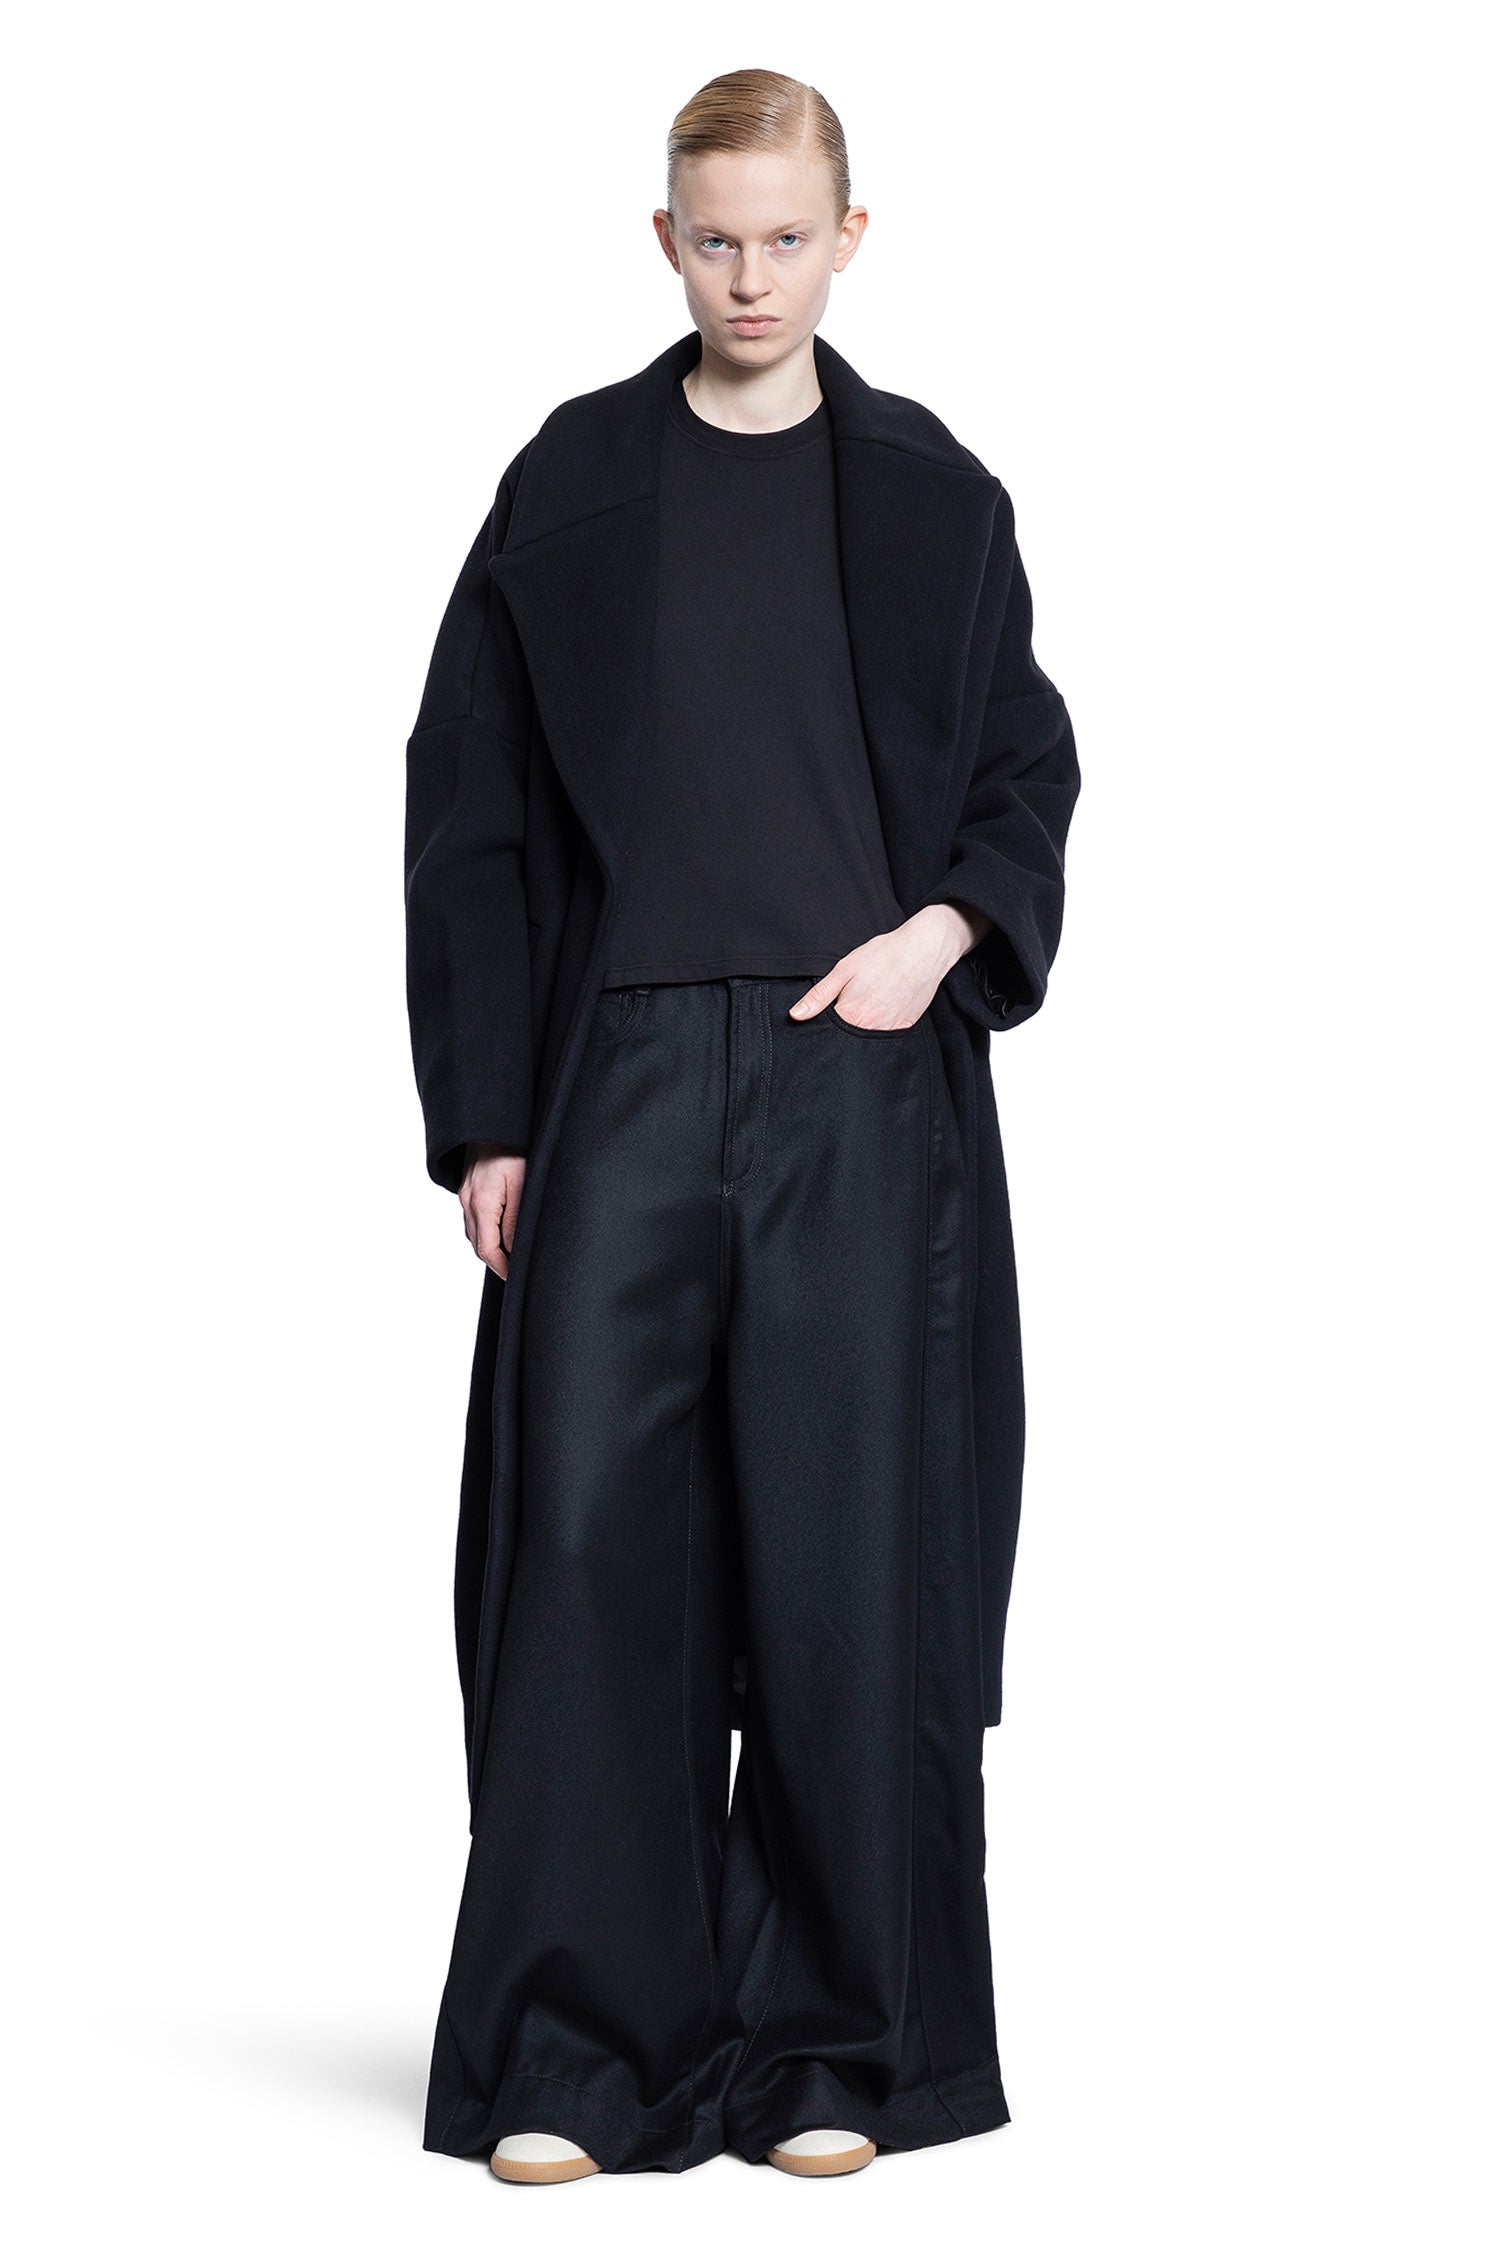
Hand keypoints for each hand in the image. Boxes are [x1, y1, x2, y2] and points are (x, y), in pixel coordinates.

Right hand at [460, 1144, 526, 1278]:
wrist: (492, 1120)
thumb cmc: (512, 1148)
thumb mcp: (522, 1184)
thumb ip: (516, 1219)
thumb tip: (516, 1250)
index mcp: (481, 1204)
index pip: (487, 1249)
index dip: (502, 1268)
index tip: (516, 1277)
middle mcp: (468, 1202)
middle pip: (478, 1245)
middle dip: (496, 1261)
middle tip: (515, 1272)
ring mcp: (465, 1194)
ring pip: (474, 1232)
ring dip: (490, 1247)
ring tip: (510, 1256)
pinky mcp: (468, 1187)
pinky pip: (473, 1218)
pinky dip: (485, 1231)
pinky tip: (499, 1231)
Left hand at [788, 903, 991, 1030]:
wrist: (924, 950)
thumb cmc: (883, 955)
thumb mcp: (844, 970)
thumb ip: (819, 996)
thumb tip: (795, 1015)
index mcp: (852, 1016)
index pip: (828, 1034)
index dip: (822, 1026)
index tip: (824, 1017)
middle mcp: (871, 1029)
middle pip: (847, 1041)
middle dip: (842, 1031)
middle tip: (850, 1003)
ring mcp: (890, 1030)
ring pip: (867, 1040)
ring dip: (861, 1030)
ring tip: (867, 1003)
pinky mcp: (905, 1027)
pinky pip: (886, 1036)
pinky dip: (879, 1027)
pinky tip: (881, 1007)